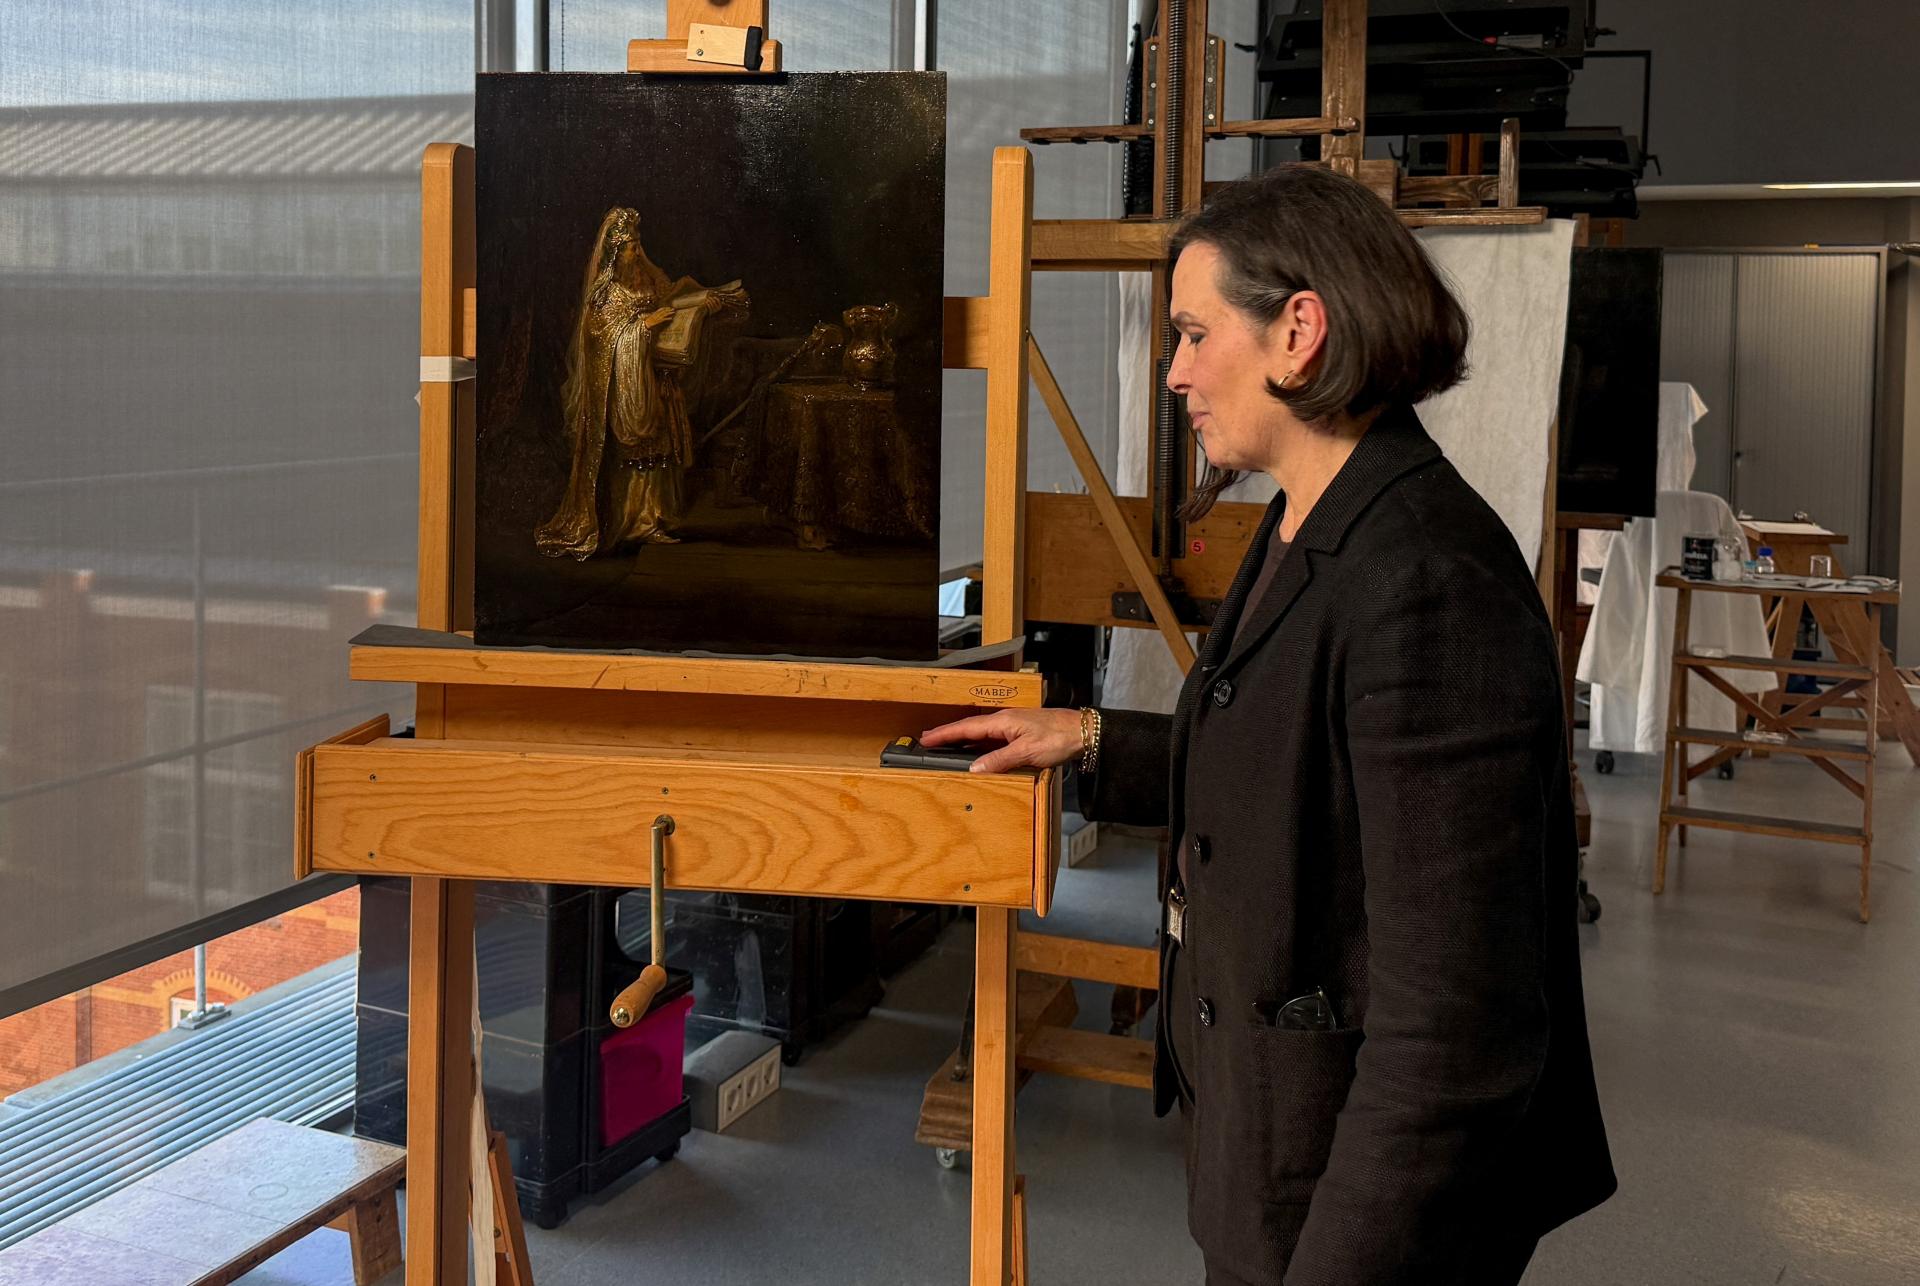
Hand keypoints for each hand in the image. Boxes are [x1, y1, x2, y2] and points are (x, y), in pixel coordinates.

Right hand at [921, 708, 1085, 774]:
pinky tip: (978, 753)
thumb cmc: (1059, 736)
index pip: (966, 728)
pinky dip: (980, 746)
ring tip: (946, 746)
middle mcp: (1005, 721)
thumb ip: (999, 760)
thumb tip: (975, 768)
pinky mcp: (1022, 734)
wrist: (1084, 732)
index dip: (945, 734)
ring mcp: (1013, 727)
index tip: (926, 738)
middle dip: (948, 735)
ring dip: (963, 740)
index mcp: (1003, 721)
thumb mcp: (1027, 752)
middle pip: (970, 728)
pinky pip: (993, 739)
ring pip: (981, 734)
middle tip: (928, 741)